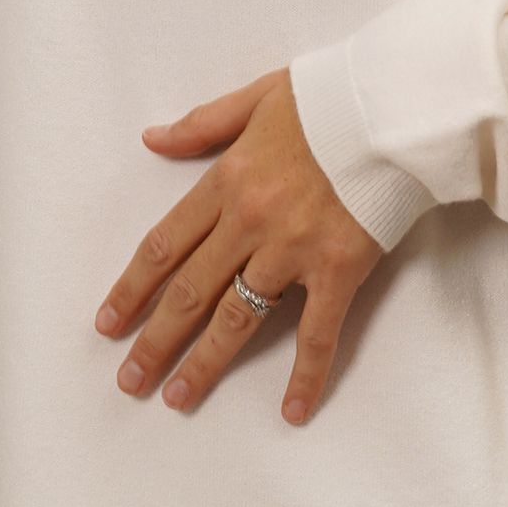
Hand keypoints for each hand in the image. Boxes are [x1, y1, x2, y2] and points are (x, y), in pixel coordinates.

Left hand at [94, 69, 383, 424]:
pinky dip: (306, 375)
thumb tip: (153, 139)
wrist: (398, 106)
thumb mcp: (257, 96)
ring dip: (204, 362)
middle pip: (189, 291)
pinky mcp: (338, 270)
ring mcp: (293, 250)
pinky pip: (317, 333)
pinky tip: (292, 410)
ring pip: (237, 318)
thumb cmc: (334, 98)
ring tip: (176, 397)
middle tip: (130, 379)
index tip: (109, 324)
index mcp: (227, 180)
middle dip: (154, 340)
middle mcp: (250, 221)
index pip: (164, 246)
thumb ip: (202, 124)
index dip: (132, 289)